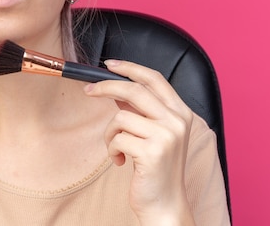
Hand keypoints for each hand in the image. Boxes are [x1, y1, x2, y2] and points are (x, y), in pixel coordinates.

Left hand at [84, 60, 194, 223]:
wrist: (164, 204)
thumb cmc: (155, 169)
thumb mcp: (154, 134)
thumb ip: (140, 111)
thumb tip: (115, 89)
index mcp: (181, 113)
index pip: (155, 79)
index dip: (131, 67)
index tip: (109, 64)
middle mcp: (178, 121)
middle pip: (134, 89)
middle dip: (105, 86)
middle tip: (88, 91)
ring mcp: (167, 136)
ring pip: (120, 116)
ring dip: (110, 134)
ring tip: (117, 149)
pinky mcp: (152, 152)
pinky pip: (117, 139)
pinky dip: (112, 150)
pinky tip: (121, 162)